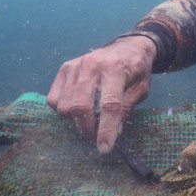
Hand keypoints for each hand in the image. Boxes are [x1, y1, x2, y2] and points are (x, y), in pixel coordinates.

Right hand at [47, 35, 155, 153]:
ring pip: (64, 105)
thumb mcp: (141, 89)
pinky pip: (54, 98)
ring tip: (90, 118)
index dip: (107, 130)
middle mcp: (92, 65)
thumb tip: (112, 135)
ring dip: (76, 120)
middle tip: (96, 135)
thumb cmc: (137, 70)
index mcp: (116, 69)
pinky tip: (77, 106)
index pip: (109, 105)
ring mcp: (76, 65)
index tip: (105, 148)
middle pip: (80, 106)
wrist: (128, 46)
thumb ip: (126, 109)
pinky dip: (63, 109)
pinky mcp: (65, 68)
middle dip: (88, 128)